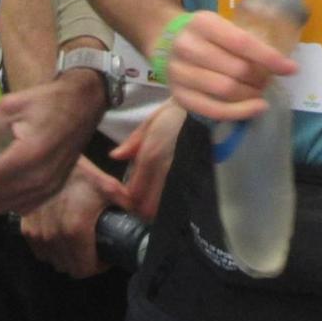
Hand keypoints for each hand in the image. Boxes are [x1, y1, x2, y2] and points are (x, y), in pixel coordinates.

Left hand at [0, 73, 105, 213]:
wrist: (83, 105)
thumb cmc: (47, 102)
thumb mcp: (11, 105)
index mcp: (30, 153)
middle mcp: (41, 177)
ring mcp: (49, 187)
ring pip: (4, 206)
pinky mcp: (53, 191)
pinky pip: (20, 207)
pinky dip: (7, 199)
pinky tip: (6, 181)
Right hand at [19, 156, 130, 277]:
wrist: (48, 160)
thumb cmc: (81, 173)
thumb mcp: (109, 187)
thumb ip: (129, 206)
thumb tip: (146, 218)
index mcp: (75, 231)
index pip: (85, 270)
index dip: (98, 266)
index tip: (105, 255)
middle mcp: (53, 237)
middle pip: (69, 268)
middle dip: (84, 262)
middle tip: (94, 248)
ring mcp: (37, 234)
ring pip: (54, 261)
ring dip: (67, 257)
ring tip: (78, 242)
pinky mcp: (26, 228)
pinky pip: (40, 251)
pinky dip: (51, 249)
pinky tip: (61, 236)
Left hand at [112, 100, 186, 219]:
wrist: (207, 110)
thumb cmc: (177, 113)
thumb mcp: (151, 121)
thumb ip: (132, 142)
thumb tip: (115, 156)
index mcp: (151, 154)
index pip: (134, 191)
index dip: (129, 200)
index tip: (128, 197)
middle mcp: (165, 169)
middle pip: (148, 206)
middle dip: (142, 209)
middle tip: (140, 204)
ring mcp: (181, 174)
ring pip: (164, 206)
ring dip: (157, 208)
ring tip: (154, 202)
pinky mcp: (195, 176)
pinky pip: (180, 197)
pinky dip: (172, 202)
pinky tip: (169, 197)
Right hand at [161, 11, 295, 121]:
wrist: (166, 40)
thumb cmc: (205, 35)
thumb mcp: (222, 26)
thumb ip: (245, 41)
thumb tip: (282, 64)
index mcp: (203, 23)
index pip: (242, 42)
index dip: (269, 58)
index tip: (291, 69)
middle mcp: (187, 46)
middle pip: (236, 70)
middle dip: (260, 79)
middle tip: (268, 82)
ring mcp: (179, 72)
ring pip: (225, 90)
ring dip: (250, 96)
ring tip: (260, 94)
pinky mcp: (178, 95)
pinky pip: (211, 109)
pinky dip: (238, 112)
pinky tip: (254, 108)